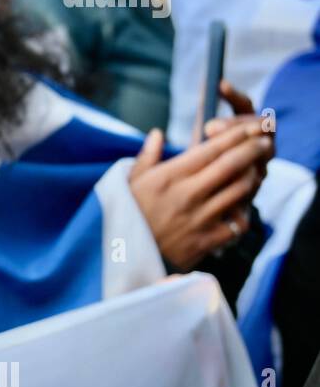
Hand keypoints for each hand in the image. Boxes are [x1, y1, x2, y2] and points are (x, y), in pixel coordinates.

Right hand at [131, 87, 272, 270]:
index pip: (210, 149)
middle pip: (231, 165)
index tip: (249, 128)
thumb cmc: (126, 216)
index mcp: (168, 177)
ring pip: (239, 190)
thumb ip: (146, 157)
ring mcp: (200, 218)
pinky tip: (242, 204)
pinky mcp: (207, 240)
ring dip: (252, 177)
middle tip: (264, 142)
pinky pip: (237, 222)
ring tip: (255, 169)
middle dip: (252, 149)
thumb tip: (158, 134)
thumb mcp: (127, 182)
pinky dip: (243, 211)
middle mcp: (187, 194)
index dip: (235, 136)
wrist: (123, 258)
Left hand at [201, 81, 272, 187]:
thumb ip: (205, 112)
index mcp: (248, 126)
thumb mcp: (203, 134)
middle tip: (209, 126)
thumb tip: (205, 80)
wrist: (208, 194)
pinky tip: (217, 168)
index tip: (219, 85)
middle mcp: (260, 143)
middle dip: (237, 123)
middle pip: (262, 125)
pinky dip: (236, 170)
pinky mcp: (255, 185)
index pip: (247, 106)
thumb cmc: (206, 157)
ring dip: (237, 147)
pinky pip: (252, 176)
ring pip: (261, 150)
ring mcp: (261, 164)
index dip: (236, 95)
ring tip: (212, 148)